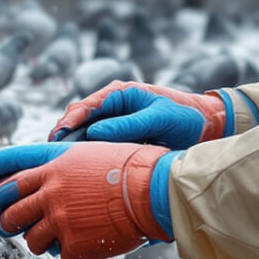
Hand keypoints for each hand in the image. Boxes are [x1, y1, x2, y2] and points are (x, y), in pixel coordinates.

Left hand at [0, 142, 172, 258]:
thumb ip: (63, 167)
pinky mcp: (74, 244)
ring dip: (42, 243)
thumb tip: (49, 178)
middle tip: (8, 226)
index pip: (11, 175)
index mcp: (53, 168)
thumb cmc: (128, 167)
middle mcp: (50, 193)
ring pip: (33, 241)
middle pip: (12, 213)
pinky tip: (87, 254)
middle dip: (6, 222)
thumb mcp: (88, 154)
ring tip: (58, 241)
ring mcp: (60, 220)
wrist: (151, 190)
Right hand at [50, 82, 223, 147]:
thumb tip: (95, 134)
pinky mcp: (121, 136)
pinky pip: (98, 142)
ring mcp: (117, 121)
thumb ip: (128, 125)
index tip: (58, 136)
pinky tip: (79, 165)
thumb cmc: (185, 117)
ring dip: (73, 144)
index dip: (69, 121)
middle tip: (51, 152)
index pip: (86, 105)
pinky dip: (87, 151)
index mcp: (121, 93)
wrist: (207, 125)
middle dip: (64, 133)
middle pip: (80, 118)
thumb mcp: (158, 119)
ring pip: (86, 131)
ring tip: (59, 160)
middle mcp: (115, 105)